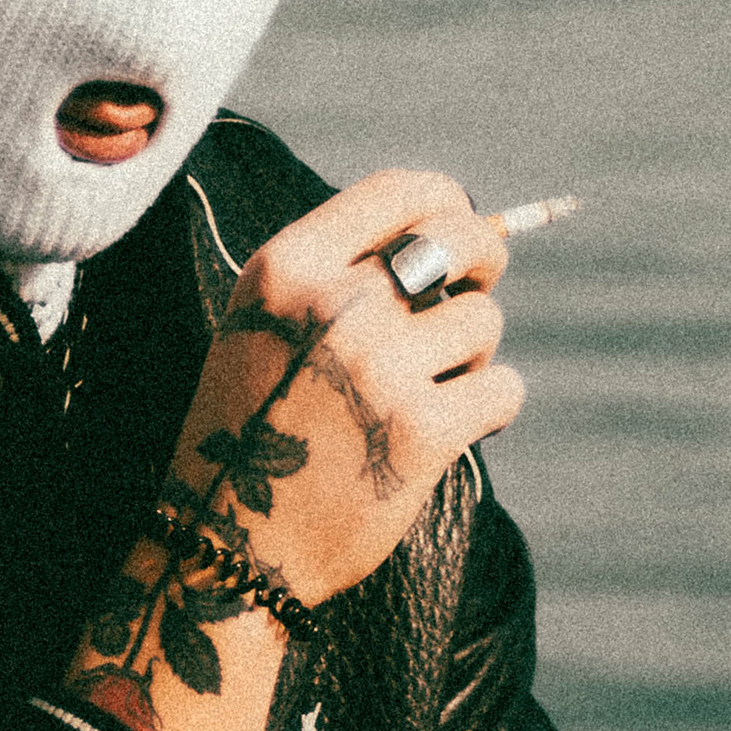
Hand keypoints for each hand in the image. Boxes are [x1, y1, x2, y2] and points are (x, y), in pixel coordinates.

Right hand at [171, 168, 524, 606]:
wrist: (228, 539)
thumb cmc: (257, 422)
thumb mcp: (266, 321)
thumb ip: (336, 270)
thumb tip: (457, 228)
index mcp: (286, 268)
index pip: (398, 191)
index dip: (447, 202)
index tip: (460, 226)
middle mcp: (331, 305)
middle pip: (458, 238)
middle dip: (485, 259)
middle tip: (477, 290)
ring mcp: (378, 367)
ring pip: (482, 321)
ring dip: (473, 352)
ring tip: (434, 387)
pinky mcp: (422, 430)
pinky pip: (502, 388)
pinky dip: (492, 406)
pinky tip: (455, 428)